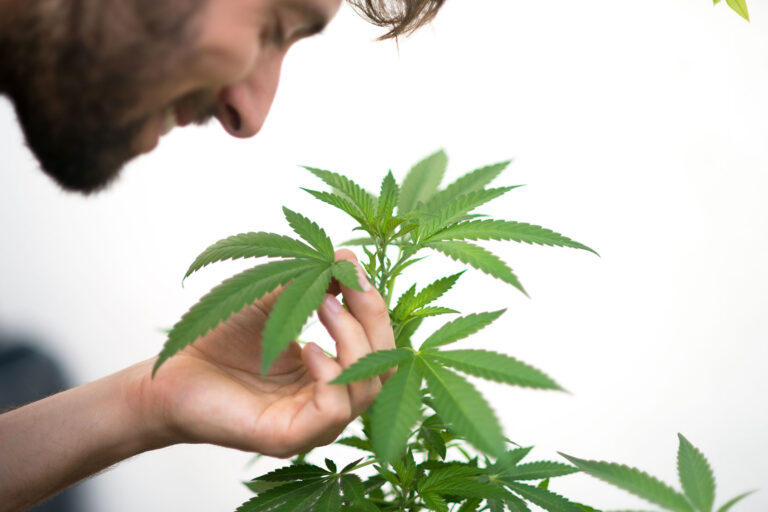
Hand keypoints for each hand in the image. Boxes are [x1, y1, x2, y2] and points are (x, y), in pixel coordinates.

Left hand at [130, 250, 393, 456]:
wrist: (170, 374)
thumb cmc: (220, 341)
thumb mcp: (274, 302)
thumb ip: (311, 286)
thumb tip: (348, 259)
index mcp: (331, 373)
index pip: (377, 346)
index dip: (372, 305)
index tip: (351, 266)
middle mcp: (329, 401)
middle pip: (383, 367)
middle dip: (371, 319)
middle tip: (347, 283)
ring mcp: (311, 423)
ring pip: (366, 388)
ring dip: (352, 340)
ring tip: (323, 307)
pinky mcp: (288, 437)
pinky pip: (333, 410)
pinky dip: (330, 375)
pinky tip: (308, 348)